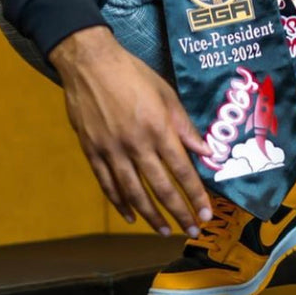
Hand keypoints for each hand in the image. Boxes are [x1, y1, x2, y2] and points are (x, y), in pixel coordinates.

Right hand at [48, 26, 213, 235]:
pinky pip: (108, 185)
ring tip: (165, 231)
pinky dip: (120, 204)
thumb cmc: (131, 73)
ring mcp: (112, 150)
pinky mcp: (92, 152)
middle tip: (192, 230)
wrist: (89, 63)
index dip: (195, 194)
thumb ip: (184, 125)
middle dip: (179, 212)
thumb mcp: (165, 92)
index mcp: (157, 128)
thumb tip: (204, 151)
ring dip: (152, 216)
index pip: (181, 170)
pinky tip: (132, 217)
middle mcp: (136, 144)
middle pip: (160, 188)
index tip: (206, 212)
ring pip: (134, 193)